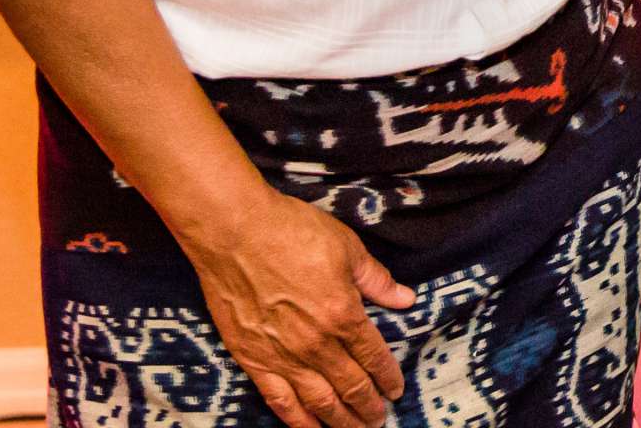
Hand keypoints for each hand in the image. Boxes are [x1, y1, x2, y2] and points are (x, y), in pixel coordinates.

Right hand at [179, 186, 416, 427]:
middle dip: (369, 408)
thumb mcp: (347, 248)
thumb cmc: (291, 232)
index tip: (396, 390)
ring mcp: (282, 356)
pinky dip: (297, 420)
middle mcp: (316, 344)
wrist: (234, 232)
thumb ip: (376, 280)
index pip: (373, 357)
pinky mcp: (252, 359)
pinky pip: (279, 401)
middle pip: (350, 387)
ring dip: (340, 422)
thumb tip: (406, 299)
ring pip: (318, 403)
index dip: (388, 377)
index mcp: (343, 315)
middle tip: (379, 420)